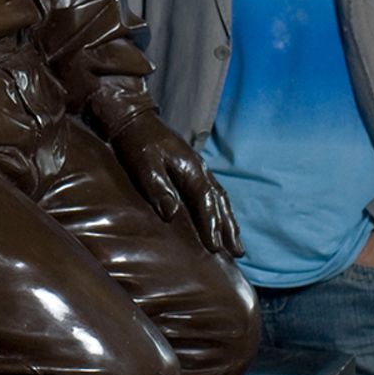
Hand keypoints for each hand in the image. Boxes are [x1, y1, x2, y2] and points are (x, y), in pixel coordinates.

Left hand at [109, 115, 243, 257]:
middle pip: (220, 202)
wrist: (134, 120)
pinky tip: (221, 222)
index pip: (205, 201)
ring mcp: (198, 169)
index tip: (217, 248)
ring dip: (229, 222)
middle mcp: (200, 169)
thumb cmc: (136, 143)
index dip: (212, 225)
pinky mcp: (191, 171)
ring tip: (236, 245)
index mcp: (191, 168)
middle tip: (239, 253)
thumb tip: (171, 213)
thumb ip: (157, 187)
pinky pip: (212, 194)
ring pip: (220, 199)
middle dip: (229, 228)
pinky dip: (220, 211)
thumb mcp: (143, 164)